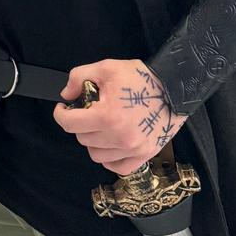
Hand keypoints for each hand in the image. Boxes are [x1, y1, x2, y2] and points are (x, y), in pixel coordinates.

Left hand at [53, 59, 186, 175]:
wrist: (174, 89)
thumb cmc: (140, 77)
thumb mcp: (106, 68)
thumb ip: (79, 78)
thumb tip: (66, 95)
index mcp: (106, 116)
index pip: (69, 124)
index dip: (61, 114)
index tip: (64, 108)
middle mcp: (118, 137)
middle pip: (82, 138)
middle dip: (80, 124)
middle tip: (88, 112)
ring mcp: (132, 149)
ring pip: (96, 155)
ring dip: (93, 141)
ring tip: (100, 127)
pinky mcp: (144, 156)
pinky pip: (118, 167)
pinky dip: (110, 159)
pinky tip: (111, 144)